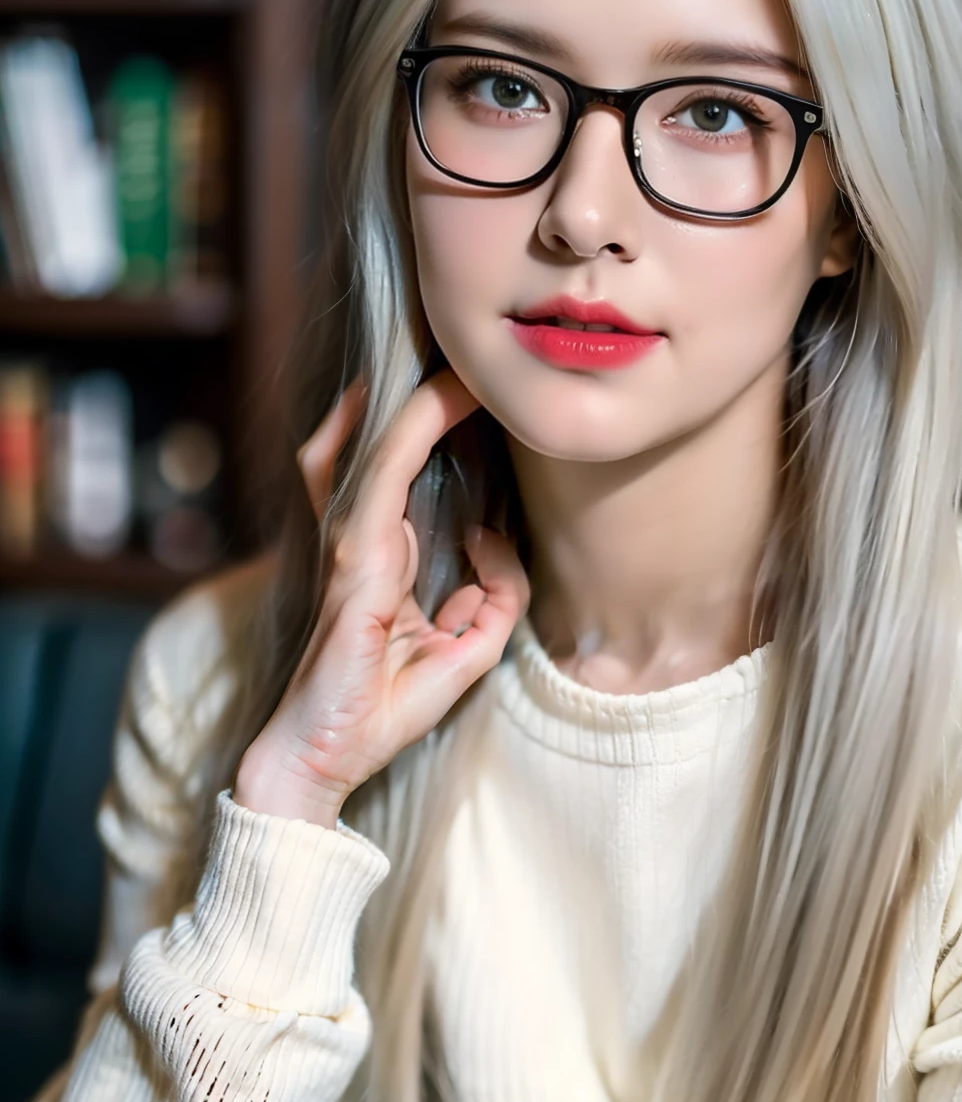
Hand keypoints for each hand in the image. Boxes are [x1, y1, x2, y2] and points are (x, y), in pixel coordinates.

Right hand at [234, 373, 528, 827]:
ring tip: (461, 345)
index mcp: (387, 552)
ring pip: (381, 439)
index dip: (438, 416)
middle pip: (381, 437)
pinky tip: (444, 394)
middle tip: (464, 341)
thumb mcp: (470, 649)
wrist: (323, 760)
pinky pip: (383, 475)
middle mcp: (364, 534)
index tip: (483, 379)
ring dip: (420, 389)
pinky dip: (413, 429)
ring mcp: (352, 540)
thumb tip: (496, 539)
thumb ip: (498, 594)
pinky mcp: (353, 557)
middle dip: (418, 386)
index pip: (408, 466)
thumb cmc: (382, 709)